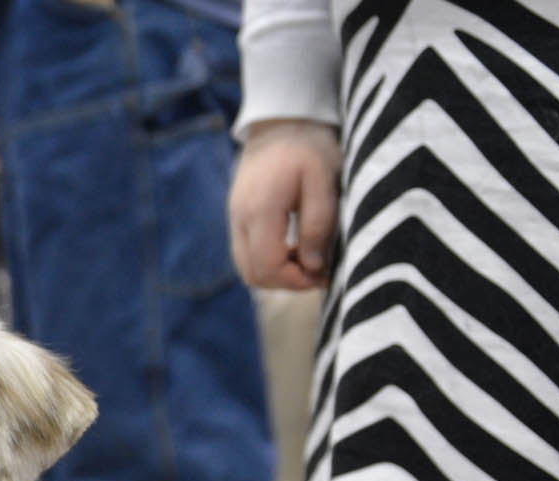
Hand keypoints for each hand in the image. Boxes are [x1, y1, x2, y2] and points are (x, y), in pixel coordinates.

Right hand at [229, 119, 340, 290]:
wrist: (281, 119)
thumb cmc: (309, 146)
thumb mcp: (324, 181)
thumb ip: (318, 225)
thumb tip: (313, 266)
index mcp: (260, 209)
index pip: (269, 266)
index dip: (296, 281)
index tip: (322, 275)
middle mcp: (239, 217)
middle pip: (253, 274)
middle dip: (286, 282)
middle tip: (317, 271)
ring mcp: (234, 217)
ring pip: (246, 268)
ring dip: (276, 274)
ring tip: (304, 260)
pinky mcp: (236, 216)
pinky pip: (245, 254)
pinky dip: (267, 261)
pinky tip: (291, 248)